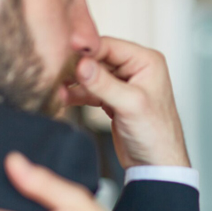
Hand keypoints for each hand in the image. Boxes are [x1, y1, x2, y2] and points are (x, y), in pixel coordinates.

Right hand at [68, 37, 189, 168]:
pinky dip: (77, 94)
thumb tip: (81, 64)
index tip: (62, 52)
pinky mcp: (113, 99)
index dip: (85, 49)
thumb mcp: (130, 105)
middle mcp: (135, 68)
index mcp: (146, 61)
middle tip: (54, 71)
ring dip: (74, 81)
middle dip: (76, 66)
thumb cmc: (156, 135)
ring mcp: (123, 84)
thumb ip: (104, 84)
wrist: (156, 165)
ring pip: (91, 74)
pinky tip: (63, 98)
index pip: (109, 45)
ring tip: (56, 87)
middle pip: (97, 58)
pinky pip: (90, 90)